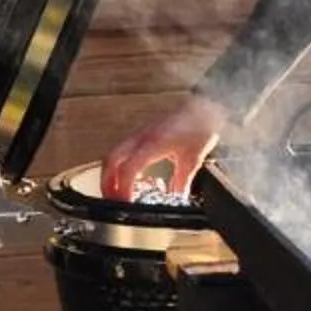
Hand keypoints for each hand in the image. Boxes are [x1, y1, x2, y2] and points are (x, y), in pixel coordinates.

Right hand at [101, 93, 230, 199]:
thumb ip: (182, 182)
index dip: (123, 188)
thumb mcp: (193, 159)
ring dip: (109, 174)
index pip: (128, 168)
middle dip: (107, 183)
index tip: (126, 202)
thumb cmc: (199, 126)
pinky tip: (129, 176)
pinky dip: (118, 165)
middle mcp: (141, 138)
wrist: (203, 107)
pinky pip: (121, 150)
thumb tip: (177, 198)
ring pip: (112, 154)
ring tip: (117, 192)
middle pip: (110, 161)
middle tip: (114, 200)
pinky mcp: (141, 134)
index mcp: (153, 144)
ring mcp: (139, 134)